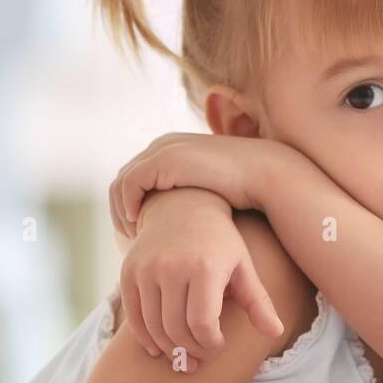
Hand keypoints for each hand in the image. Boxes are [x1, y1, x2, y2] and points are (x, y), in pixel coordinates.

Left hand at [110, 133, 267, 236]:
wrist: (262, 174)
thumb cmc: (241, 188)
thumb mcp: (205, 189)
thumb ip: (187, 194)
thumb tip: (177, 218)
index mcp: (171, 147)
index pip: (133, 177)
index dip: (128, 205)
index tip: (136, 232)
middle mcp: (162, 144)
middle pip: (122, 179)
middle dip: (120, 210)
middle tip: (128, 238)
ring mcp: (162, 149)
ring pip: (121, 183)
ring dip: (121, 211)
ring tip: (133, 236)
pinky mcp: (165, 159)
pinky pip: (130, 184)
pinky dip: (128, 206)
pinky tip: (139, 226)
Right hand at [117, 188, 283, 369]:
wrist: (184, 207)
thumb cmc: (220, 243)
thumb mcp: (243, 267)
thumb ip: (258, 302)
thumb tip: (275, 332)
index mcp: (205, 267)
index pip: (202, 323)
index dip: (210, 343)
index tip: (219, 345)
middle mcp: (172, 267)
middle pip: (177, 328)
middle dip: (191, 350)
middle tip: (200, 358)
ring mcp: (146, 268)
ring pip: (153, 326)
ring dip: (169, 348)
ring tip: (184, 355)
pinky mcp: (128, 271)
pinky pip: (133, 315)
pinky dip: (145, 337)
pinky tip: (159, 348)